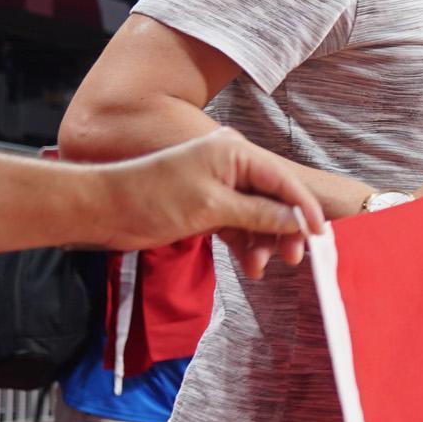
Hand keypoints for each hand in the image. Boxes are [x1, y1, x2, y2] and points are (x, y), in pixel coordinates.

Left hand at [96, 129, 325, 278]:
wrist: (102, 209)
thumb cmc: (152, 198)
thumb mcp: (211, 208)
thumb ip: (258, 215)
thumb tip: (298, 223)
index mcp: (235, 153)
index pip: (283, 181)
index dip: (304, 209)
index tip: (320, 236)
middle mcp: (231, 165)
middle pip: (274, 199)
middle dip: (284, 230)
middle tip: (292, 259)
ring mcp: (220, 186)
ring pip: (258, 216)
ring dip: (262, 242)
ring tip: (259, 268)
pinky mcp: (208, 206)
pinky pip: (239, 225)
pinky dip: (245, 244)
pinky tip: (249, 265)